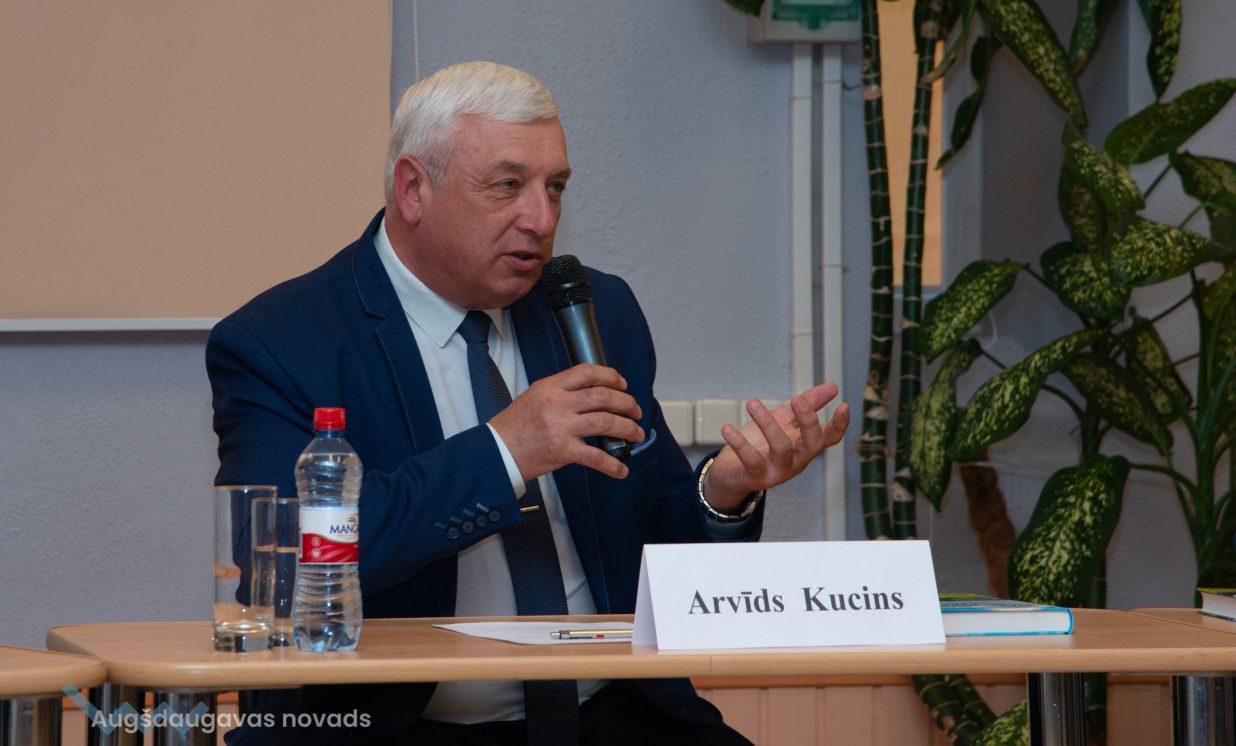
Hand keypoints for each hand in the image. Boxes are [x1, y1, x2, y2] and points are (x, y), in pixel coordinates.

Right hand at [489, 364, 644, 480]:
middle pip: (603, 397)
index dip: (610, 376)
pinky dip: (612, 464)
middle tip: (635, 410)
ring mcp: (561, 427)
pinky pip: (596, 457)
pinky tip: (621, 468)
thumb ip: (561, 391)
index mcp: (550, 387)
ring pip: (606, 422)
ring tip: (636, 434)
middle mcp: (558, 404)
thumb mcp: (534, 396)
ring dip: (627, 428)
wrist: (497, 452)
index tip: (622, 385)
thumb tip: (591, 393)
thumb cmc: (514, 426)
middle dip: (626, 403)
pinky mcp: (563, 451)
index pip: (587, 372)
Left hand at [703, 383, 848, 511]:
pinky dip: (739, 442)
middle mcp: (796, 461)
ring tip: (752, 403)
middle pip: (812, 444)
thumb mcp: (784, 420)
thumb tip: (833, 387)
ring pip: (781, 448)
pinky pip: (750, 459)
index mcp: (804, 447)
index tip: (843, 405)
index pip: (829, 438)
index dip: (839, 425)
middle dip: (807, 421)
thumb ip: (808, 404)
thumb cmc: (760, 444)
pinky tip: (727, 428)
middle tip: (797, 398)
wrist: (732, 473)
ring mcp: (777, 470)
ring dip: (767, 423)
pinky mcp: (756, 476)